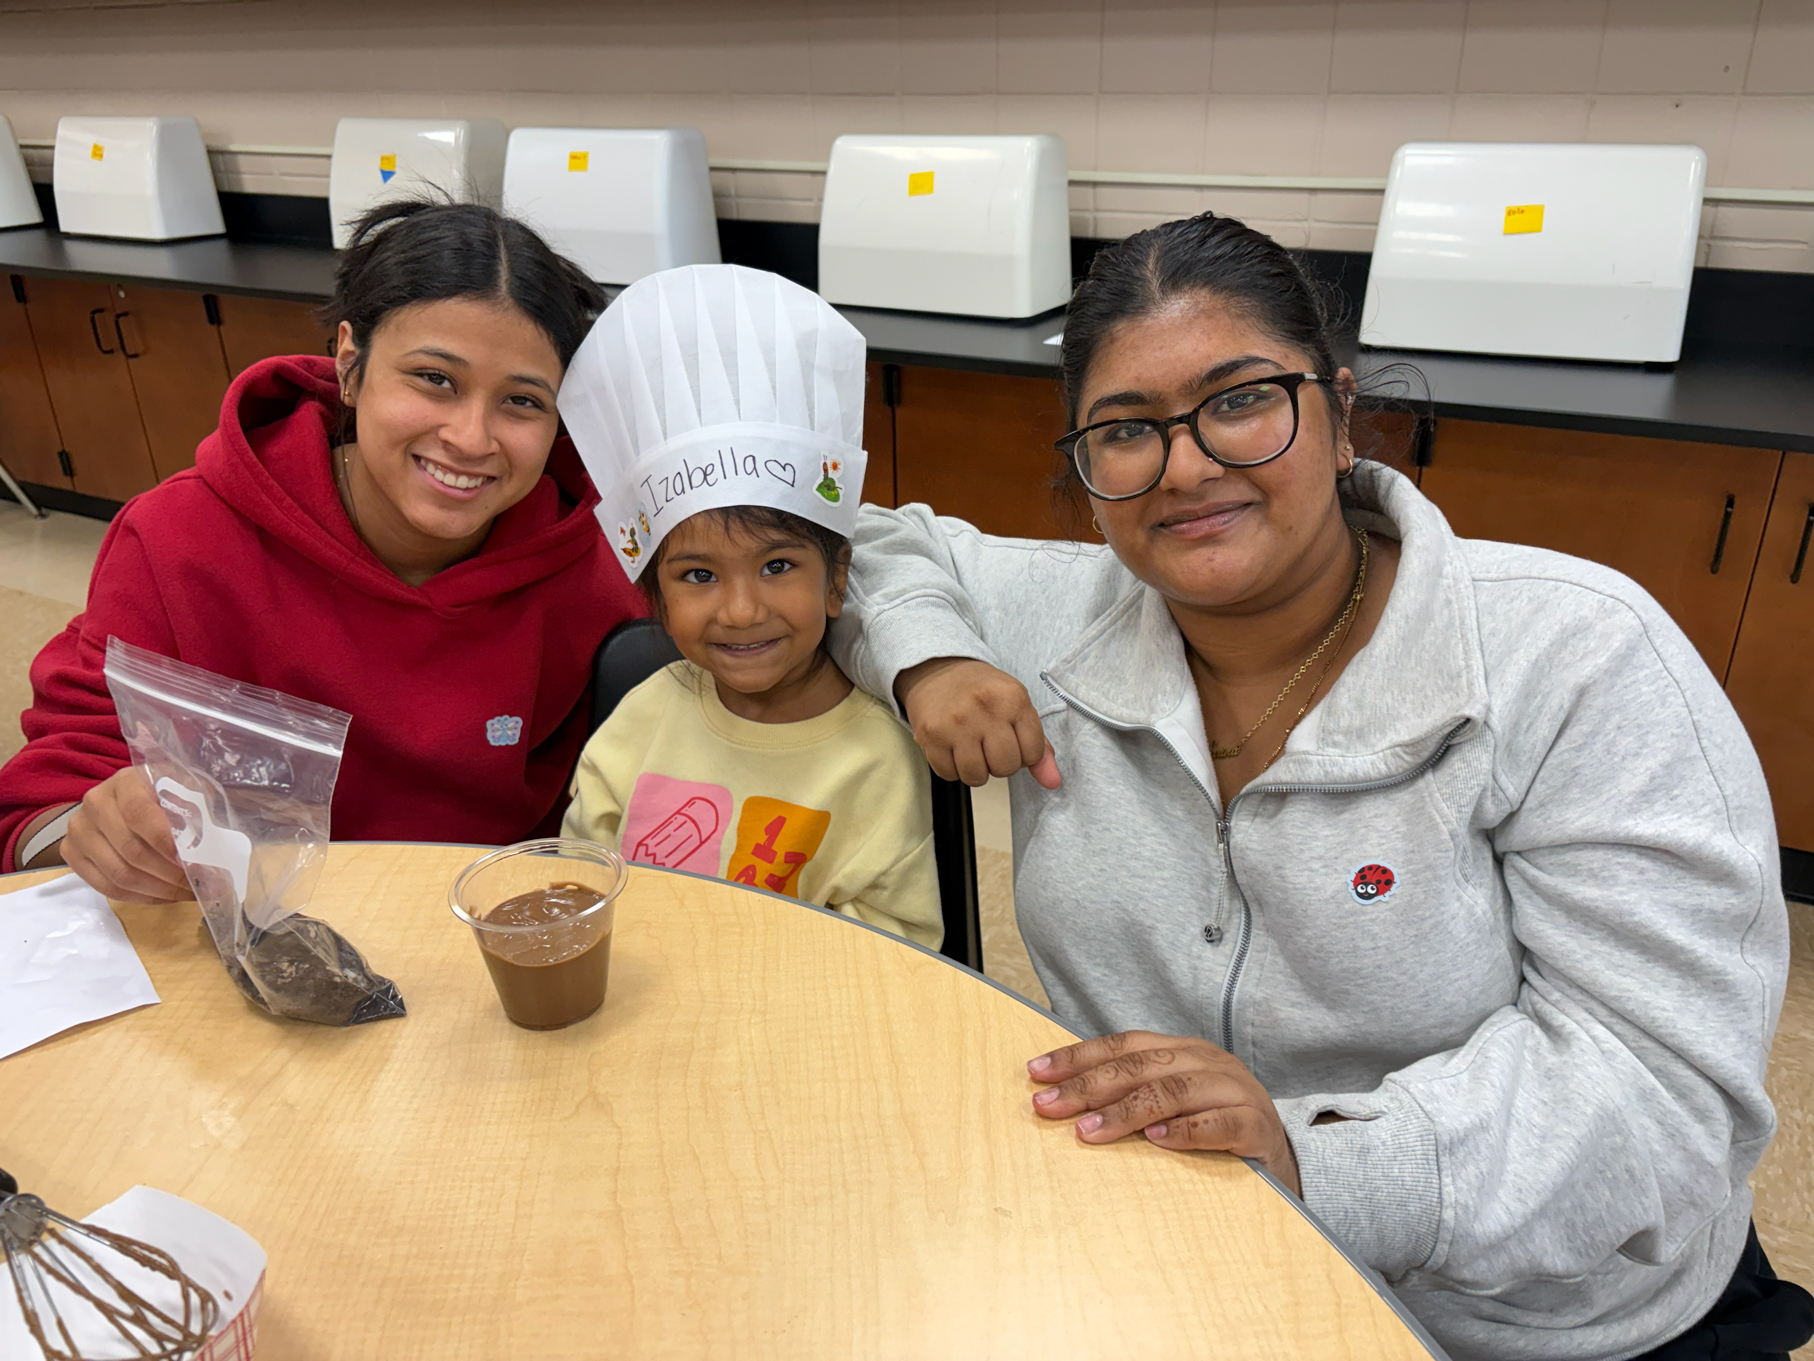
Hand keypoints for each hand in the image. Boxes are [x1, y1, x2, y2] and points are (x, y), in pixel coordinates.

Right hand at [60, 767, 191, 904]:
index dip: (166, 842)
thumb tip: (212, 848)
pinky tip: (165, 895)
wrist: (132, 798)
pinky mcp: (71, 852)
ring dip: (159, 889)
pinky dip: (140, 897)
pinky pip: (106, 886)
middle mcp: (95, 802)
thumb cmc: (169, 794)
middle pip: (131, 850)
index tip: (193, 862)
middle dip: (170, 873)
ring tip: (187, 892)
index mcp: (126, 781)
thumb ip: (200, 811)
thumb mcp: (189, 791)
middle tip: (199, 884)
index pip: (139, 814)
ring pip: (118, 873)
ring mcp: (79, 829)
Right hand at [894, 657, 1061, 789]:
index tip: (1013, 741)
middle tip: (990, 745)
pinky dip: (952, 769)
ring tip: (972, 749)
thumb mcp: (1016, 706)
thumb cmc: (981, 690)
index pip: (1033, 753)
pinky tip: (954, 748)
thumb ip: (1038, 746)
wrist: (937, 669)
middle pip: (1005, 767)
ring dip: (976, 770)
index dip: (1025, 754)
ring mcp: (956, 722)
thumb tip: (1053, 782)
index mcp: (1013, 698)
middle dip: (1000, 764)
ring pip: (976, 776)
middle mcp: (985, 708)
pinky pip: (948, 774)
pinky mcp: (931, 735)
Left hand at [1027, 1030, 1302, 1195]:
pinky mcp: (1257, 1127)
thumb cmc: (1215, 1130)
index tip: (1036, 1074)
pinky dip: (1187, 1131)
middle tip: (1049, 1107)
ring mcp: (1236, 1091)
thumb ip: (1132, 1096)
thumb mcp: (1172, 1104)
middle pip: (1141, 1066)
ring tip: (1090, 1129)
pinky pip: (1220, 1124)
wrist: (1283, 1160)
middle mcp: (1208, 1062)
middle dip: (1089, 1085)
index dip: (1078, 1057)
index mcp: (1183, 1051)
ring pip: (1175, 1091)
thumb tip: (1066, 1101)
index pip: (1123, 1046)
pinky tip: (1157, 1141)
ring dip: (1127, 1111)